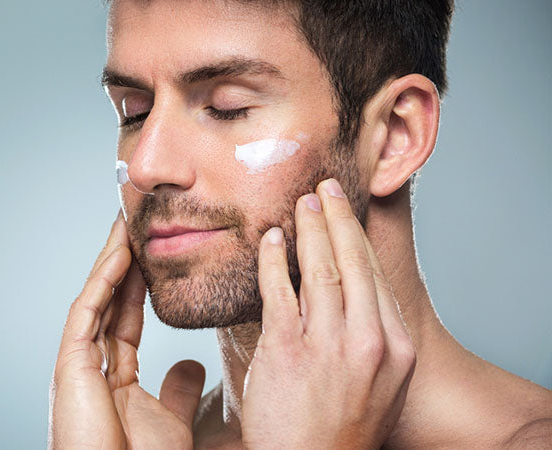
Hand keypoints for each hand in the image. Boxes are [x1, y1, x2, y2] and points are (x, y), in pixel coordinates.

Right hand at [48, 212, 206, 448]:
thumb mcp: (170, 418)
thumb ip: (178, 388)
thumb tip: (192, 362)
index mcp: (110, 375)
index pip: (125, 317)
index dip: (137, 285)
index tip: (150, 254)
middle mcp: (89, 363)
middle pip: (107, 300)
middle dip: (120, 262)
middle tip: (133, 224)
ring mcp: (77, 361)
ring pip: (95, 299)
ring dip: (110, 261)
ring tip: (125, 225)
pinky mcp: (70, 362)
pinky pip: (88, 312)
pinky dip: (104, 282)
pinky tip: (120, 255)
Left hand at [241, 179, 415, 448]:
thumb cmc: (340, 428)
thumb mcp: (377, 383)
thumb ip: (369, 337)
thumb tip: (349, 293)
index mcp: (395, 347)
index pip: (375, 276)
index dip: (357, 238)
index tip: (345, 212)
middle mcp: (368, 341)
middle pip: (353, 263)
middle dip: (337, 218)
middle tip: (324, 187)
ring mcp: (329, 345)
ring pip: (321, 269)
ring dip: (309, 229)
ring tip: (300, 202)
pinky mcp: (288, 350)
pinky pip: (279, 290)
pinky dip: (272, 259)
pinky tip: (268, 239)